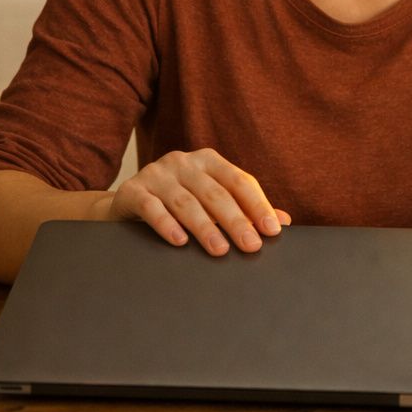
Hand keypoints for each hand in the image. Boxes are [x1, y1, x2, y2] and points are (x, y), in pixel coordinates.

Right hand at [108, 149, 290, 254]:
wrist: (127, 205)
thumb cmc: (178, 203)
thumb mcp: (211, 202)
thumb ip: (244, 209)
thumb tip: (284, 221)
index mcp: (208, 161)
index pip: (239, 181)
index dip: (257, 205)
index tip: (272, 230)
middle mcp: (182, 162)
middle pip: (215, 193)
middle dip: (236, 221)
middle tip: (251, 246)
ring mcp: (156, 174)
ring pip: (186, 202)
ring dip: (205, 228)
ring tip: (220, 250)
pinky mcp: (132, 190)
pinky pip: (151, 207)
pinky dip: (166, 224)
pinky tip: (180, 241)